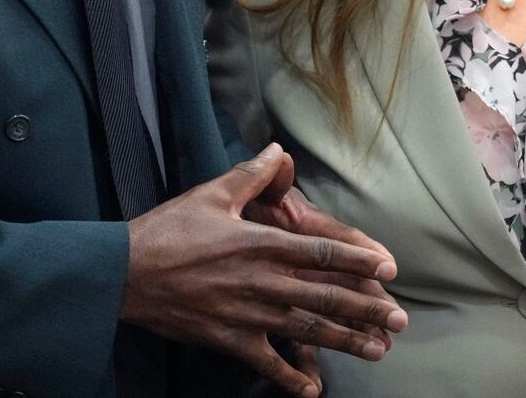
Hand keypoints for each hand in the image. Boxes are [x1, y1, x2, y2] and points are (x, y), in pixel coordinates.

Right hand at [122, 144, 406, 397]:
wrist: (124, 273)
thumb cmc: (169, 229)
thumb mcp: (211, 194)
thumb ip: (252, 174)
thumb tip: (278, 151)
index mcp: (263, 243)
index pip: (323, 253)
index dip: (359, 261)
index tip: (388, 268)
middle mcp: (263, 281)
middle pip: (326, 296)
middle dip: (367, 309)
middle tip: (400, 320)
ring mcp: (248, 314)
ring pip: (307, 330)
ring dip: (346, 341)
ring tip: (377, 350)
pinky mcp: (228, 338)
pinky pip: (266, 363)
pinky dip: (290, 377)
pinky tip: (313, 390)